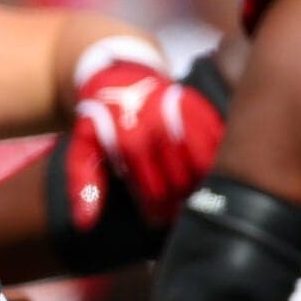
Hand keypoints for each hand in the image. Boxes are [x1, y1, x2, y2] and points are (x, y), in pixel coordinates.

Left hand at [70, 55, 225, 229]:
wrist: (116, 78)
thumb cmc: (100, 123)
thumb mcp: (82, 150)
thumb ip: (83, 185)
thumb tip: (84, 223)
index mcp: (130, 141)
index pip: (154, 193)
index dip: (157, 213)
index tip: (157, 221)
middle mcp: (158, 126)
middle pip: (181, 182)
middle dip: (179, 202)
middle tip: (175, 211)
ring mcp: (181, 114)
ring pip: (205, 165)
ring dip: (201, 184)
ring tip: (191, 194)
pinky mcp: (198, 105)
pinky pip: (217, 141)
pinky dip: (217, 159)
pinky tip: (207, 171)